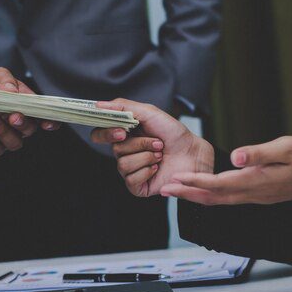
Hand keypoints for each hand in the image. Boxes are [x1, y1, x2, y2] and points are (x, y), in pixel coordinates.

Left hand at [0, 68, 59, 155]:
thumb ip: (6, 81)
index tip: (48, 124)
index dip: (50, 122)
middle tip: (12, 116)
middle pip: (29, 131)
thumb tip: (13, 92)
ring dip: (3, 131)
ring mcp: (5, 135)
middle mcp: (19, 124)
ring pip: (14, 143)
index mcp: (27, 107)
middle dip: (23, 125)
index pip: (44, 117)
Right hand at [91, 99, 213, 196]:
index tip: (121, 132)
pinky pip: (131, 180)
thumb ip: (123, 106)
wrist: (193, 152)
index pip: (99, 135)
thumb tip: (98, 105)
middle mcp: (125, 153)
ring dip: (146, 157)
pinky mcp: (138, 186)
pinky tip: (157, 168)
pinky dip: (146, 172)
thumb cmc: (174, 133)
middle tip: (157, 142)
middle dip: (139, 144)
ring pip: (123, 165)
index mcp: (124, 135)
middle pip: (115, 150)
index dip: (105, 134)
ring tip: (160, 155)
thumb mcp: (149, 112)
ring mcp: (131, 170)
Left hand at [161, 136, 291, 204]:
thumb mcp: (287, 148)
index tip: (176, 180)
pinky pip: (227, 199)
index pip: (218, 184)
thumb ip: (259, 152)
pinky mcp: (258, 195)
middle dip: (187, 195)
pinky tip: (202, 191)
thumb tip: (236, 156)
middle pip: (213, 198)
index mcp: (256, 181)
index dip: (195, 183)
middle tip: (165, 190)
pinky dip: (210, 196)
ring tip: (176, 191)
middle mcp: (253, 193)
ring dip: (196, 196)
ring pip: (219, 200)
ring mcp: (255, 197)